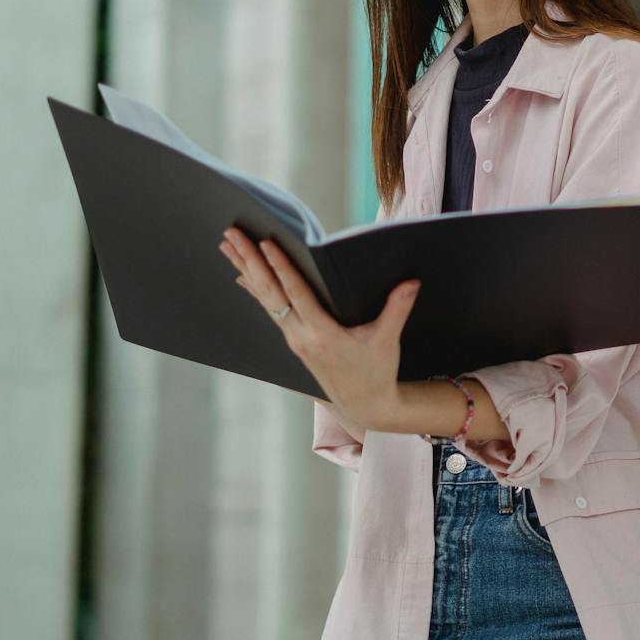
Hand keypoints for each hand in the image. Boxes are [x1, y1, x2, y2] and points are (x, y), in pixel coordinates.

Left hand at [219, 225, 418, 431]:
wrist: (364, 405)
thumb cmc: (376, 372)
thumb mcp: (387, 340)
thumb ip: (397, 308)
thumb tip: (411, 282)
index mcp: (322, 335)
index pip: (296, 294)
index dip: (281, 268)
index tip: (266, 244)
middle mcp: (301, 337)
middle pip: (270, 292)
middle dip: (250, 261)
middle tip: (232, 234)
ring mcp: (294, 340)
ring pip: (265, 299)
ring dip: (246, 270)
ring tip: (228, 246)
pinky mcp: (295, 341)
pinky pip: (270, 309)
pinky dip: (256, 289)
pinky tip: (242, 275)